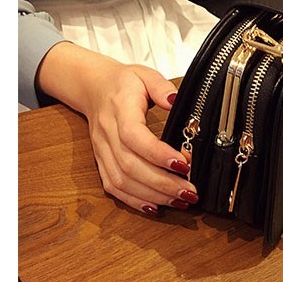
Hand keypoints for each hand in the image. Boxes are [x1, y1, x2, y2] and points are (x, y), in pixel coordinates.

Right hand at [37, 42, 198, 214]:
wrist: (93, 89)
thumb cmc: (122, 83)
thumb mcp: (144, 74)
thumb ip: (161, 87)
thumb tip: (175, 100)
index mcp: (119, 109)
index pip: (134, 136)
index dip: (158, 154)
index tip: (183, 164)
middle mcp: (107, 133)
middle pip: (130, 166)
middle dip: (162, 183)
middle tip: (189, 191)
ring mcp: (102, 151)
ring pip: (122, 181)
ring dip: (152, 195)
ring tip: (179, 201)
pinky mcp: (101, 162)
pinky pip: (113, 187)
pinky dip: (134, 201)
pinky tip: (155, 207)